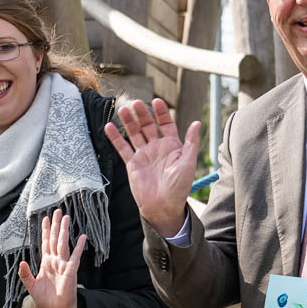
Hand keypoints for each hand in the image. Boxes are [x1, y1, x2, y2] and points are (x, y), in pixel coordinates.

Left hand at [16, 210, 86, 307]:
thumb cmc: (46, 299)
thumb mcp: (31, 286)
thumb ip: (25, 274)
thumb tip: (21, 262)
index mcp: (46, 263)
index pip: (45, 243)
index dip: (45, 231)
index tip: (44, 218)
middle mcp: (55, 261)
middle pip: (55, 239)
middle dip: (55, 225)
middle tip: (56, 211)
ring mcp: (63, 264)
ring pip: (63, 244)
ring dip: (64, 230)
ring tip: (66, 217)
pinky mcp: (70, 270)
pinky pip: (75, 256)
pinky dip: (78, 247)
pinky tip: (82, 236)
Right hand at [103, 98, 203, 238]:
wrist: (163, 206)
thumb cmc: (179, 187)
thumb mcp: (188, 163)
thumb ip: (191, 142)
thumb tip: (197, 123)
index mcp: (172, 145)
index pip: (166, 123)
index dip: (161, 112)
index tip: (156, 101)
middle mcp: (157, 147)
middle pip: (148, 126)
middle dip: (142, 114)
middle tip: (135, 103)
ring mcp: (144, 154)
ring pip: (134, 134)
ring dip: (129, 122)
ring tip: (123, 110)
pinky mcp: (132, 163)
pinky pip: (122, 148)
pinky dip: (115, 138)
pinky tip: (109, 126)